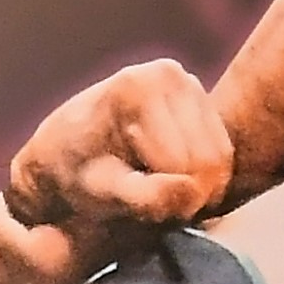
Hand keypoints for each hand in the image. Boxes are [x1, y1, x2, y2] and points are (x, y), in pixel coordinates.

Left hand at [0, 59, 236, 283]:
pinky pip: (221, 148)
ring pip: (220, 156)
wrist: (62, 152)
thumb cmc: (73, 178)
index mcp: (138, 90)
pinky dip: (202, 173)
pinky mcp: (195, 94)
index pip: (188, 167)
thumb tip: (192, 193)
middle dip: (189, 194)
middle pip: (210, 159)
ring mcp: (184, 80)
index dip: (174, 203)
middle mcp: (166, 73)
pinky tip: (168, 178)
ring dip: (197, 186)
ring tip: (155, 191)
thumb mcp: (101, 194)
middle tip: (150, 206)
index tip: (141, 210)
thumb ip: (144, 197)